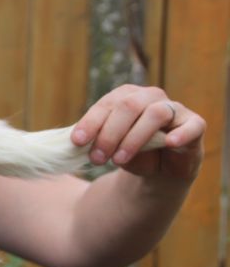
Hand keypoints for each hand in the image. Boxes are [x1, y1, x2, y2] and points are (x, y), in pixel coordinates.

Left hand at [72, 84, 204, 178]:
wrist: (159, 169)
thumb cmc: (130, 152)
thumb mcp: (109, 147)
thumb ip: (94, 140)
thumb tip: (71, 141)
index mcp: (126, 97)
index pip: (107, 104)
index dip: (91, 122)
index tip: (77, 141)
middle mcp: (150, 97)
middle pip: (128, 106)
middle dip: (109, 133)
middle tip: (96, 158)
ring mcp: (175, 109)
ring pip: (156, 114)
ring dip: (134, 138)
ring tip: (118, 159)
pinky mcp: (195, 125)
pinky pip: (192, 125)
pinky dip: (181, 133)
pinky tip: (168, 143)